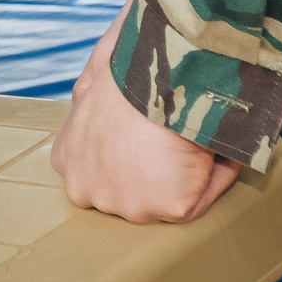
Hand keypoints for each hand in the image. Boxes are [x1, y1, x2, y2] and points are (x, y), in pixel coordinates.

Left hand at [52, 5, 243, 223]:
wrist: (150, 78)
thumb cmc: (123, 71)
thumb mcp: (91, 77)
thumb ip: (88, 94)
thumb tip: (97, 82)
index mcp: (68, 161)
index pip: (98, 171)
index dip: (127, 155)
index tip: (149, 136)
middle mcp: (87, 190)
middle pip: (130, 190)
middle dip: (154, 171)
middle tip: (178, 138)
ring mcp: (126, 205)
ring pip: (168, 195)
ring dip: (187, 174)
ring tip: (198, 139)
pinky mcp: (166, 209)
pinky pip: (201, 197)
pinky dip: (214, 174)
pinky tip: (212, 146)